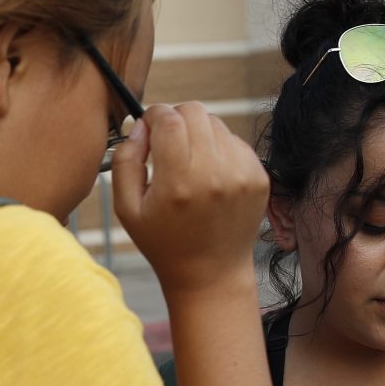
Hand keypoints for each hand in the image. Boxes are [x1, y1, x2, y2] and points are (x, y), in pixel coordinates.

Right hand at [109, 101, 269, 295]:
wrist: (211, 274)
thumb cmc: (164, 243)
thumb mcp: (127, 210)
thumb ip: (125, 161)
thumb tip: (138, 127)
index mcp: (178, 182)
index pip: (168, 118)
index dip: (154, 115)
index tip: (149, 129)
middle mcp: (214, 174)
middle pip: (194, 111)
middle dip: (176, 119)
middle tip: (168, 144)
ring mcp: (241, 174)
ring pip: (216, 123)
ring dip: (199, 134)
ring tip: (190, 164)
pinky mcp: (259, 177)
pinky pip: (235, 141)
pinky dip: (219, 149)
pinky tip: (210, 175)